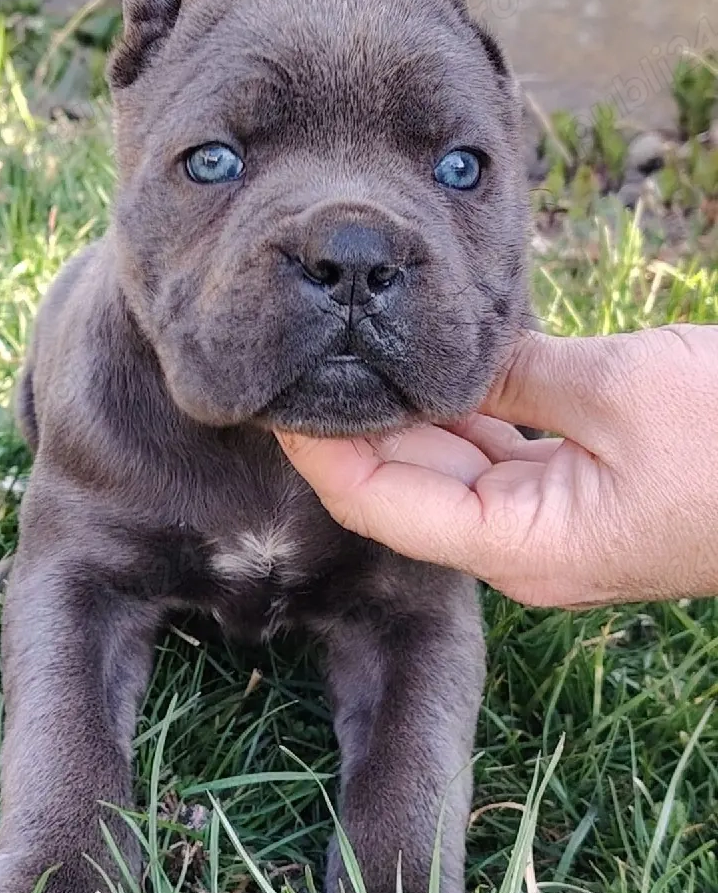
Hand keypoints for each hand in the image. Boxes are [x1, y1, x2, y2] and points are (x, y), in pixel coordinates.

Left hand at [277, 326, 717, 608]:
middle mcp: (520, 543)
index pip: (378, 503)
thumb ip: (517, 372)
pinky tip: (432, 360)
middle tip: (300, 353)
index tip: (272, 393)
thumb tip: (447, 348)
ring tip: (348, 348)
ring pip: (449, 462)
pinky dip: (464, 407)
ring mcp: (549, 518)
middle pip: (403, 483)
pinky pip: (497, 448)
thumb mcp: (620, 392)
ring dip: (404, 413)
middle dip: (351, 424)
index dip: (319, 449)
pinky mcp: (577, 488)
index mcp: (518, 544)